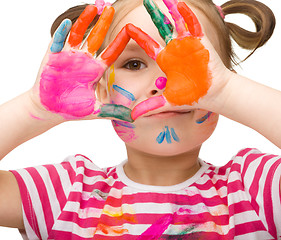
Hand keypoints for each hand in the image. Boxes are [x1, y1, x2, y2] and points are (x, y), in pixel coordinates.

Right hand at [32, 5, 131, 121]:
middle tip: (110, 8)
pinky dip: (63, 32)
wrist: (50, 109)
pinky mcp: (54, 56)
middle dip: (103, 23)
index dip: (119, 41)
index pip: (110, 52)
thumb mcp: (96, 110)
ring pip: (78, 34)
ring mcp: (69, 56)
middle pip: (96, 38)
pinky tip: (69, 23)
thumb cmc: (73, 109)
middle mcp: (84, 60)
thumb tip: (133, 117)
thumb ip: (113, 111)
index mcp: (95, 70)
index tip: (130, 29)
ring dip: (84, 21)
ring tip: (93, 8)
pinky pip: (59, 41)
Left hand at [105, 0, 230, 119]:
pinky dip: (187, 14)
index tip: (126, 27)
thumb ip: (149, 107)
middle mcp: (175, 49)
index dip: (137, 36)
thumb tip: (131, 117)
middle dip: (154, 14)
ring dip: (169, 9)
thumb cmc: (192, 96)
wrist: (213, 93)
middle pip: (162, 28)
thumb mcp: (167, 101)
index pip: (148, 45)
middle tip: (145, 0)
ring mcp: (187, 43)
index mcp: (165, 60)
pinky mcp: (200, 41)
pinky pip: (193, 24)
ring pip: (177, 22)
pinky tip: (179, 3)